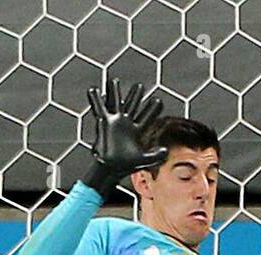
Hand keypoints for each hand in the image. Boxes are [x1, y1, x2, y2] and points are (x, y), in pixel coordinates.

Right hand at [83, 79, 165, 193]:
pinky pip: (99, 108)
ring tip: (114, 81)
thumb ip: (156, 156)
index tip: (158, 100)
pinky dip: (96, 99)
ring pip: (116, 104)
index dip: (152, 109)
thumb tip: (166, 150)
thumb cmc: (126, 165)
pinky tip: (94, 90)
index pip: (146, 117)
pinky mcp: (104, 123)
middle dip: (135, 96)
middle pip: (132, 106)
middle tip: (139, 86)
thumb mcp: (144, 160)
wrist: (110, 169)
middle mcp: (125, 124)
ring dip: (115, 92)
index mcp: (136, 131)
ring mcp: (114, 122)